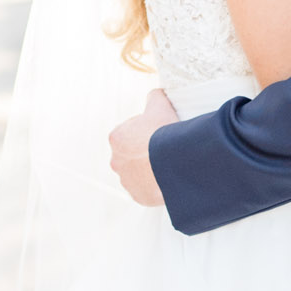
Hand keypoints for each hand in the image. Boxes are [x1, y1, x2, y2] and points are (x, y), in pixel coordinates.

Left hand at [108, 90, 177, 206]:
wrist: (175, 163)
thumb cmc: (165, 134)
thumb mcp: (160, 105)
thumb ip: (154, 98)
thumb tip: (155, 95)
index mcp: (117, 138)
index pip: (129, 132)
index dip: (146, 131)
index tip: (158, 133)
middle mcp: (116, 160)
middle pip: (132, 155)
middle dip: (144, 153)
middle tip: (163, 150)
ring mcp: (126, 180)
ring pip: (137, 174)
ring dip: (148, 171)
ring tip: (166, 165)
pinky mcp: (138, 196)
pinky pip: (146, 190)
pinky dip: (154, 186)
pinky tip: (166, 179)